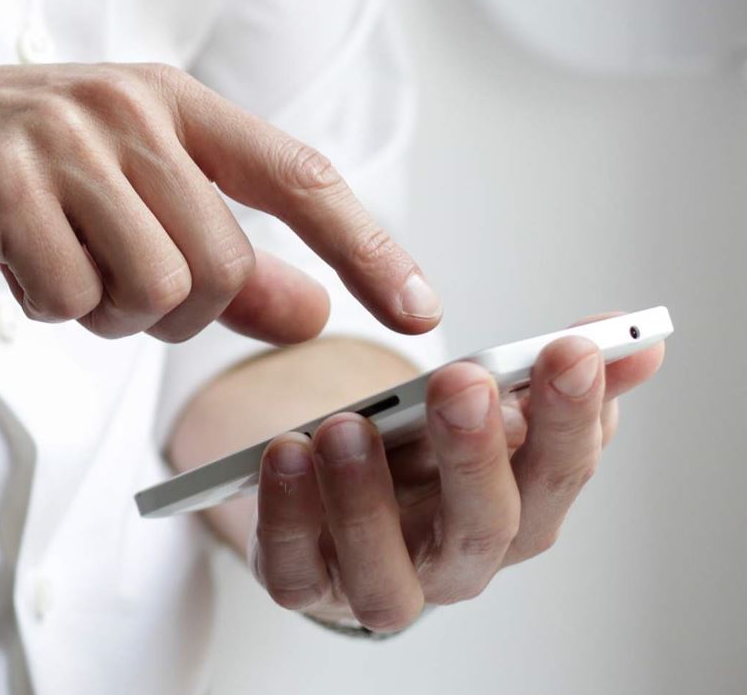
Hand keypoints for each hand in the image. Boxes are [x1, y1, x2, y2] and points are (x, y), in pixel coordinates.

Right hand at [0, 63, 440, 343]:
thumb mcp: (109, 203)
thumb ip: (215, 253)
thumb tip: (311, 309)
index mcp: (165, 99)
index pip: (298, 177)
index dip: (367, 247)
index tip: (419, 311)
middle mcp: (125, 106)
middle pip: (221, 265)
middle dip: (170, 312)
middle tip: (100, 286)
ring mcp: (62, 137)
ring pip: (154, 290)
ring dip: (101, 312)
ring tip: (49, 267)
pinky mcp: (0, 179)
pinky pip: (70, 298)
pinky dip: (42, 308)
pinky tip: (4, 264)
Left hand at [246, 315, 665, 630]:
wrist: (337, 505)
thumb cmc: (422, 459)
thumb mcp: (483, 410)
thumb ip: (549, 377)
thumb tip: (638, 338)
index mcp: (517, 512)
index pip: (558, 473)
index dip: (570, 416)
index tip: (570, 349)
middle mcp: (457, 562)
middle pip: (484, 528)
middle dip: (476, 454)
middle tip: (462, 382)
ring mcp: (380, 582)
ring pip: (386, 573)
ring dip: (366, 499)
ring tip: (346, 426)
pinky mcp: (306, 585)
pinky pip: (295, 571)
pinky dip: (288, 517)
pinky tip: (285, 454)